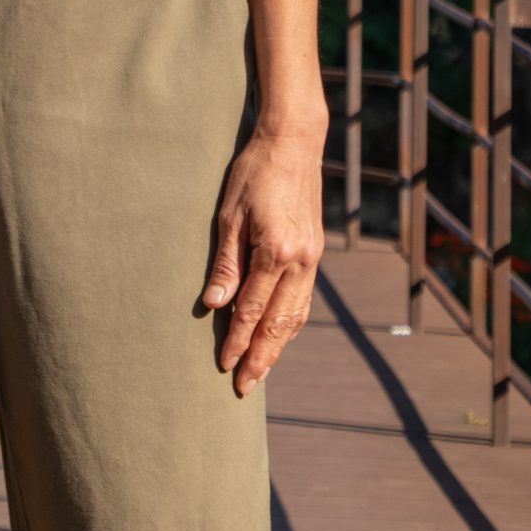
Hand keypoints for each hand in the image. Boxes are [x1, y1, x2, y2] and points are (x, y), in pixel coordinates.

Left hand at [200, 123, 325, 395]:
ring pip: (295, 315)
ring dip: (278, 347)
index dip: (237, 341)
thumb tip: (215, 305)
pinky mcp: (315, 251)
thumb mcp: (230, 213)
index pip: (252, 310)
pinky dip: (292, 323)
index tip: (224, 366)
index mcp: (275, 251)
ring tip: (260, 371)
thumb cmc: (253, 172)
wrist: (293, 142)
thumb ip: (226, 263)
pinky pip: (304, 298)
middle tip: (243, 387)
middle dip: (260, 357)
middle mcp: (300, 260)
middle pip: (279, 323)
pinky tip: (282, 335)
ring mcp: (312, 257)